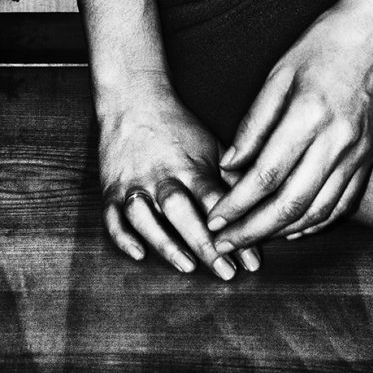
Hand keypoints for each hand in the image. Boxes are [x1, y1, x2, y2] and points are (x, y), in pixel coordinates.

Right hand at [98, 83, 259, 279]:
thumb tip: (261, 212)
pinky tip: (139, 254)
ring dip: (165, 242)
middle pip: (180, 210)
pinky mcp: (111, 190)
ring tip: (187, 266)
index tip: (251, 261)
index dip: (232, 228)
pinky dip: (123, 238)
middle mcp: (161, 175)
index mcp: (190, 165)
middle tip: (226, 273)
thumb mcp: (211, 147)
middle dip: (203, 243)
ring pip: (144, 216)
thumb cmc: (179, 128)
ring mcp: (133, 183)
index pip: (214, 199)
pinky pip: (112, 217)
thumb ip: (232, 180)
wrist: (133, 99)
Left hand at [206, 0, 372, 249]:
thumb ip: (253, 123)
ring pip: (317, 212)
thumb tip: (229, 166)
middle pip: (290, 204)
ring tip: (252, 239)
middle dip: (253, 230)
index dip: (236, 204)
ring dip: (282, 233)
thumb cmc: (325, 43)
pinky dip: (315, 224)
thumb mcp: (279, 73)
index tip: (213, 219)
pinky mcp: (370, 158)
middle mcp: (337, 141)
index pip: (265, 176)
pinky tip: (293, 228)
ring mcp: (358, 154)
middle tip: (225, 243)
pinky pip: (342, 205)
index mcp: (309, 115)